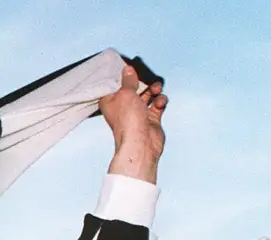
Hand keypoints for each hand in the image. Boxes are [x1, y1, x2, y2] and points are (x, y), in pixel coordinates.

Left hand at [100, 64, 167, 183]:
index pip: (115, 85)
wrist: (141, 142)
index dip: (121, 75)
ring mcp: (137, 113)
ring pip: (147, 95)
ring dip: (153, 90)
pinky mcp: (150, 119)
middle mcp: (123, 107)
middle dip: (141, 82)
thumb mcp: (126, 93)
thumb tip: (127, 69)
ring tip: (157, 88)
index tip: (129, 66)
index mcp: (110, 101)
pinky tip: (160, 102)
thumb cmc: (128, 120)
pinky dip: (160, 101)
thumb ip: (128, 80)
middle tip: (146, 77)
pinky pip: (157, 105)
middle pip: (133, 89)